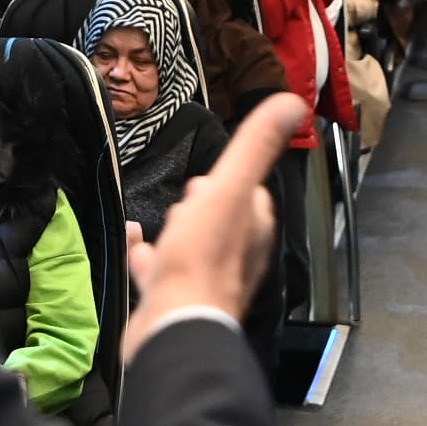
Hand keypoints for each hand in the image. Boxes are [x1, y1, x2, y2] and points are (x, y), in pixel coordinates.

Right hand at [121, 92, 302, 362]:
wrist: (173, 323)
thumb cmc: (202, 256)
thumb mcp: (229, 188)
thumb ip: (255, 145)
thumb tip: (293, 102)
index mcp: (253, 229)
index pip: (253, 197)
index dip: (237, 181)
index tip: (219, 173)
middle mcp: (236, 257)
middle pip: (222, 221)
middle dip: (206, 204)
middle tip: (190, 193)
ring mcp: (203, 280)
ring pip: (192, 246)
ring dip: (178, 230)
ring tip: (162, 215)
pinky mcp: (172, 298)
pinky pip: (159, 270)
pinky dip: (147, 255)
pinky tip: (133, 243)